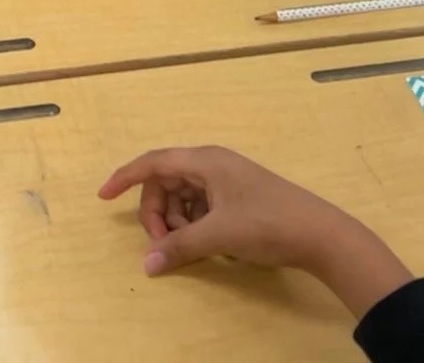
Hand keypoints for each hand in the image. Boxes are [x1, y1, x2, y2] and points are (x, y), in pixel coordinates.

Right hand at [99, 147, 413, 315]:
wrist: (320, 234)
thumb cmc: (267, 223)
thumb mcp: (219, 236)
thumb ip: (179, 247)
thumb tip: (148, 263)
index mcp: (204, 160)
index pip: (153, 162)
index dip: (125, 177)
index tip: (103, 196)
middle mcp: (212, 164)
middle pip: (166, 182)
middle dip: (157, 212)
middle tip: (162, 243)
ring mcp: (226, 180)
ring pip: (183, 196)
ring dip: (177, 220)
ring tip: (190, 246)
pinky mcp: (238, 197)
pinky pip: (201, 206)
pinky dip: (195, 223)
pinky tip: (208, 244)